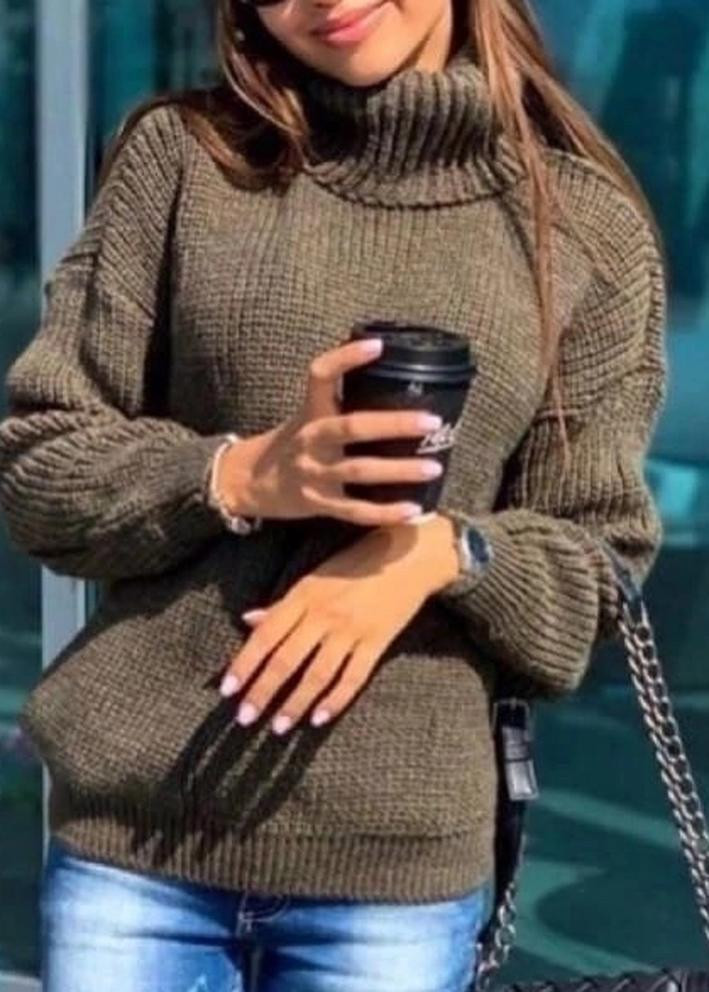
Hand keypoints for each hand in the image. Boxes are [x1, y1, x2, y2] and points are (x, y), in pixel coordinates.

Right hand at [215, 337, 444, 527]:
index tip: (378, 346)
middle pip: (352, 427)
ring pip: (359, 470)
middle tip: (431, 421)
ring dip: (399, 470)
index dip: (346, 358)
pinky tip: (412, 509)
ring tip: (433, 467)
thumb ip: (340, 401)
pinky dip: (385, 512)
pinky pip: (354, 510)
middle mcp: (310, 439)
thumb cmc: (293, 443)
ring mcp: (313, 473)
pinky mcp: (318, 503)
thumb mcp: (308, 415)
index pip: (321, 375)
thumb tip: (392, 377)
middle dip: (394, 424)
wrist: (250, 481)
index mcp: (310, 411)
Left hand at [218, 513, 459, 733]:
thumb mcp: (315, 576)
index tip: (227, 690)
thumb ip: (284, 603)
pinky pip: (352, 678)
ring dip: (295, 704)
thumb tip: (248, 619)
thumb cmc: (357, 563)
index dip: (244, 664)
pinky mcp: (377, 642)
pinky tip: (319, 719)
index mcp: (304, 595)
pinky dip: (335, 701)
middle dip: (263, 692)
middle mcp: (324, 614)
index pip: (266, 636)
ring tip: (278, 727)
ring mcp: (352, 630)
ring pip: (317, 674)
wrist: (409, 556)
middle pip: (286, 660)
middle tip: (244, 719)